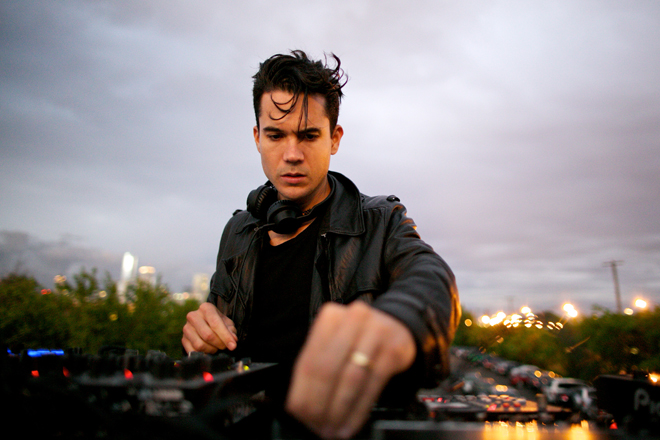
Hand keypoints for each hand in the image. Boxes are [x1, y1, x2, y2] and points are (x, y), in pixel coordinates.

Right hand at [182, 302, 237, 353]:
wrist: (204, 324)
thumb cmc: (217, 322)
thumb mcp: (226, 323)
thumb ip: (231, 331)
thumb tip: (233, 340)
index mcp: (206, 308)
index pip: (215, 323)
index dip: (225, 336)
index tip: (233, 346)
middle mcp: (193, 316)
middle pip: (207, 335)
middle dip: (219, 343)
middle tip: (224, 346)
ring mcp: (186, 328)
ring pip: (200, 345)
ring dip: (211, 350)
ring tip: (216, 347)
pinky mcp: (183, 339)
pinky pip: (193, 351)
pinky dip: (203, 354)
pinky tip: (208, 351)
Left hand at [285, 301, 415, 438]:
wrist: (395, 327)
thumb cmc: (357, 339)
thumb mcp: (334, 343)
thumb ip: (315, 367)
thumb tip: (300, 404)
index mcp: (330, 317)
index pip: (309, 361)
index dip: (303, 393)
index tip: (299, 414)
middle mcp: (353, 320)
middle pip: (328, 370)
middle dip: (319, 404)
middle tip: (316, 425)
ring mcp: (376, 333)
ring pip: (351, 379)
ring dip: (339, 409)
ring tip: (332, 428)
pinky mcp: (393, 349)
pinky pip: (373, 385)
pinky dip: (359, 409)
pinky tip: (351, 423)